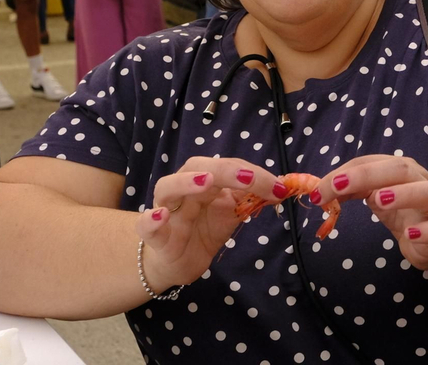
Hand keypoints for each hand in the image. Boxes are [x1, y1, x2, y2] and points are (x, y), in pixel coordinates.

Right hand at [136, 157, 282, 290]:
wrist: (178, 261)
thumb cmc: (204, 229)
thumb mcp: (231, 213)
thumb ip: (251, 199)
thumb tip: (281, 188)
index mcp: (204, 180)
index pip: (228, 167)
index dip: (254, 174)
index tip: (278, 186)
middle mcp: (183, 189)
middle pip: (197, 167)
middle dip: (226, 170)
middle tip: (250, 178)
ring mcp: (167, 211)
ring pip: (167, 187)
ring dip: (185, 182)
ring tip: (205, 182)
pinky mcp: (155, 237)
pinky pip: (146, 226)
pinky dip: (151, 220)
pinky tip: (160, 217)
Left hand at [316, 155, 427, 271]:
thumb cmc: (408, 210)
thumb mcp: (378, 197)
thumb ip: (354, 190)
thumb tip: (322, 189)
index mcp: (400, 169)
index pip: (372, 162)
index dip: (345, 173)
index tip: (319, 189)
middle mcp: (419, 181)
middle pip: (399, 169)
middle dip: (367, 174)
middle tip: (338, 185)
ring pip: (427, 192)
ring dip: (404, 194)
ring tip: (380, 200)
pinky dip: (426, 230)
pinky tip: (410, 234)